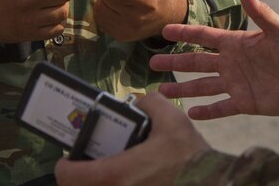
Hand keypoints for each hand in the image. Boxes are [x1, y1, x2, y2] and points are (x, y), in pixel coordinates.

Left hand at [54, 93, 207, 185]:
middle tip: (87, 164)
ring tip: (108, 172)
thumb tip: (141, 100)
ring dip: (96, 184)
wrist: (213, 183)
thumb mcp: (173, 120)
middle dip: (79, 178)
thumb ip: (152, 103)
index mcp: (116, 173)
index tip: (68, 159)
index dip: (65, 166)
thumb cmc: (190, 156)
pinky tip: (129, 180)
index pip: (70, 176)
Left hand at [87, 0, 187, 41]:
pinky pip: (101, 19)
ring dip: (106, 1)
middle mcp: (138, 18)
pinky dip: (105, 11)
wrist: (164, 16)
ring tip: (122, 0)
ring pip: (101, 9)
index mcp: (147, 0)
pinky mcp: (120, 37)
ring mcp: (128, 30)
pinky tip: (118, 10)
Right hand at [151, 0, 278, 118]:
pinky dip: (206, 111)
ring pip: (203, 86)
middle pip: (197, 61)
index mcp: (238, 43)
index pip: (205, 36)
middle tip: (153, 61)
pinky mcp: (246, 102)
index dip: (185, 32)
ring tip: (162, 91)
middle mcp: (233, 63)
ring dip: (183, 88)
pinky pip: (221, 107)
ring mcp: (237, 83)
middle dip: (175, 61)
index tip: (165, 30)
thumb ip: (261, 13)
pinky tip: (191, 113)